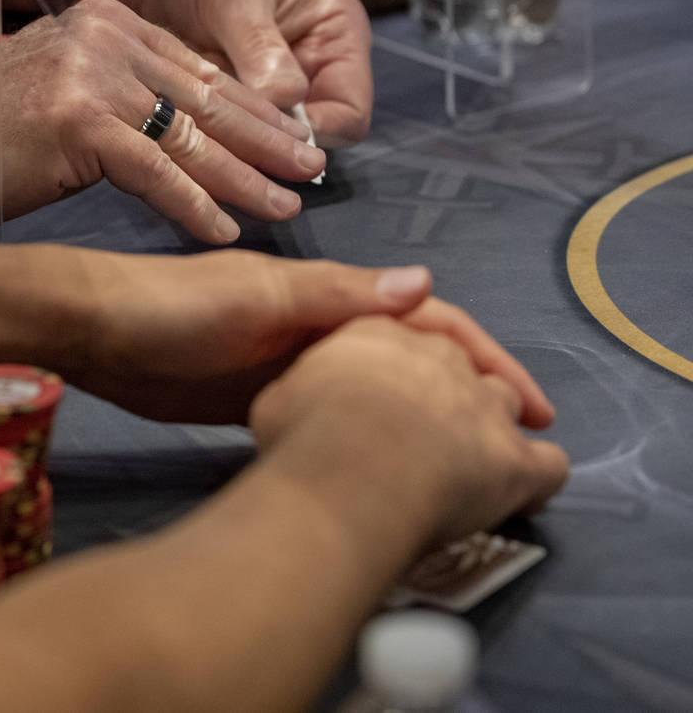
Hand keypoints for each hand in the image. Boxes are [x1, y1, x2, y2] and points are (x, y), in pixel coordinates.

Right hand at [0, 0, 324, 243]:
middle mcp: (105, 36)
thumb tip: (185, 136)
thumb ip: (122, 100)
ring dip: (245, 176)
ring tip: (287, 205)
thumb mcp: (62, 96)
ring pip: (189, 135)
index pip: (200, 71)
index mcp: (109, 23)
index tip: (292, 141)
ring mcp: (90, 73)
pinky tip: (225, 229)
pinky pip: (153, 170)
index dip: (253, 110)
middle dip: (267, 140)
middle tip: (314, 171)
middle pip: (207, 98)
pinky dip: (194, 204)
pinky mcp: (73, 118)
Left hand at [66, 253, 553, 425]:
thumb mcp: (258, 296)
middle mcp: (318, 329)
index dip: (484, 355)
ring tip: (464, 468)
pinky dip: (365, 436)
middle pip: (409, 361)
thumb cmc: (172, 306)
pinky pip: (330, 417)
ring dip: (420, 419)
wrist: (92, 333)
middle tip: (511, 450)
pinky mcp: (259, 402)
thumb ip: (336, 295)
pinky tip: (385, 471)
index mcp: (327, 297)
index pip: (426, 320)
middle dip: (464, 396)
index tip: (531, 404)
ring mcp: (289, 367)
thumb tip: (428, 285)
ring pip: (374, 392)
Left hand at [85, 0, 371, 146]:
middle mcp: (309, 68)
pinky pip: (224, 134)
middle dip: (268, 147)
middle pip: (307, 138)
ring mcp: (265, 87)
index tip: (266, 137)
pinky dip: (205, 135)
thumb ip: (262, 48)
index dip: (314, 134)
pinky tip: (174, 131)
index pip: (349, 112)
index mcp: (334, 35)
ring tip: (192, 138)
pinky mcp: (225, 97)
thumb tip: (287, 103)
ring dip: (231, 145)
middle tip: (221, 145)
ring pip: (262, 142)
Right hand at [249, 315, 568, 548]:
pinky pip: (549, 465)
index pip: (407, 336)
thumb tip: (303, 402)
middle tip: (430, 433)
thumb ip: (306, 388)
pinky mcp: (516, 460)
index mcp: (381, 332)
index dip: (406, 366)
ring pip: (508, 404)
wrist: (348, 470)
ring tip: (478, 463)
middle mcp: (440, 357)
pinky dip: (538, 480)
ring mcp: (484, 403)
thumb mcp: (280, 395)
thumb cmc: (304, 430)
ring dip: (496, 428)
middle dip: (453, 395)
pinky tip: (524, 497)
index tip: (402, 389)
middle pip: (461, 367)